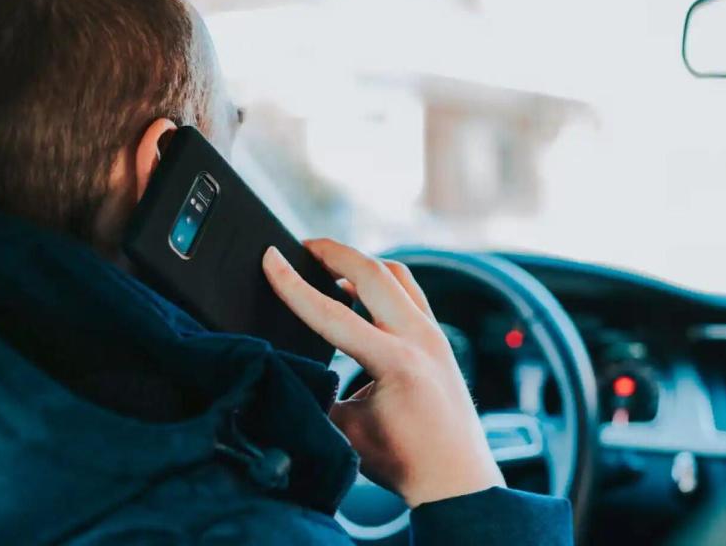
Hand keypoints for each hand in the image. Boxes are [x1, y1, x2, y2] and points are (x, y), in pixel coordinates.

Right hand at [263, 240, 504, 506]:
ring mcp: (436, 335)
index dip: (293, 284)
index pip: (332, 312)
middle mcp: (421, 339)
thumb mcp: (346, 429)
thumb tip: (289, 365)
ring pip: (398, 275)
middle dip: (333, 252)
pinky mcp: (440, 339)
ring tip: (329, 265)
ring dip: (361, 264)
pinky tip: (361, 292)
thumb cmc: (405, 461)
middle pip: (373, 271)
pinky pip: (411, 293)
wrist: (457, 479)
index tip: (269, 257)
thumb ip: (317, 391)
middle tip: (302, 246)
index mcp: (395, 362)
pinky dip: (383, 282)